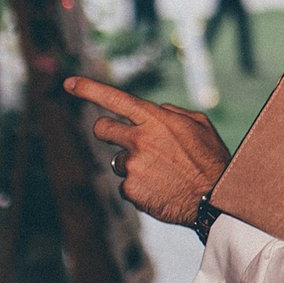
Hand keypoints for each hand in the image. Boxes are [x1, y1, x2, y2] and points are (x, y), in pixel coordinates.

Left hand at [66, 77, 231, 227]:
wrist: (214, 198)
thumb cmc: (210, 159)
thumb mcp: (199, 124)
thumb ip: (171, 113)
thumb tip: (154, 110)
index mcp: (154, 119)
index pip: (114, 98)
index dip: (88, 89)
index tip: (69, 83)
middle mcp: (139, 140)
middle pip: (102, 128)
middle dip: (107, 131)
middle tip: (126, 139)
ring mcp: (132, 166)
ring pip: (118, 161)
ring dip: (134, 165)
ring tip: (162, 173)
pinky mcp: (130, 190)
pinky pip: (126, 185)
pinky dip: (140, 187)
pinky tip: (161, 189)